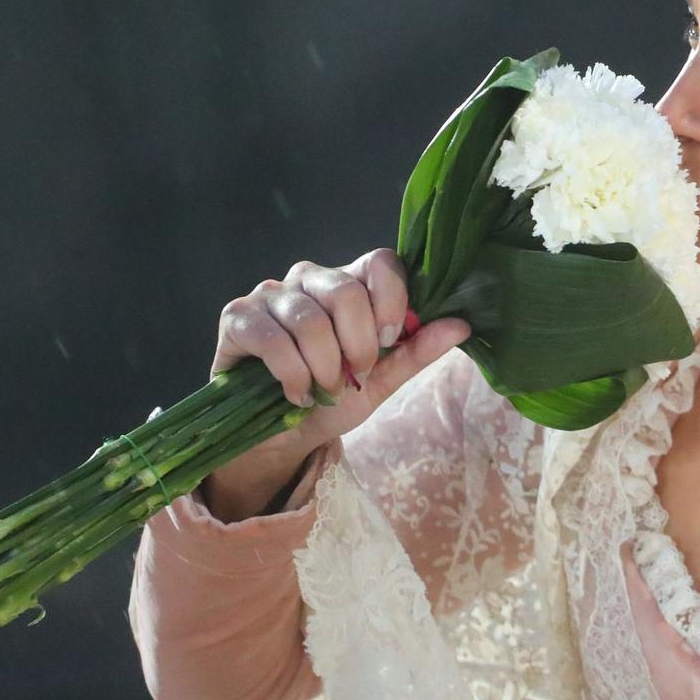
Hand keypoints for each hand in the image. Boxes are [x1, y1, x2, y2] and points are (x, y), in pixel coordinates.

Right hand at [200, 248, 469, 517]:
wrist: (279, 438)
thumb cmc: (331, 400)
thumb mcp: (382, 380)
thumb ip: (416, 351)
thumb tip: (462, 324)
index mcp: (349, 284)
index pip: (380, 261)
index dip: (391, 300)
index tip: (388, 341)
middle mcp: (309, 279)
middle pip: (345, 291)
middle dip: (358, 345)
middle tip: (354, 376)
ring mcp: (270, 294)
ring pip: (309, 320)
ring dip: (324, 368)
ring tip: (324, 390)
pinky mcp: (237, 318)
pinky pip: (273, 339)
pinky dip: (292, 375)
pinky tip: (297, 394)